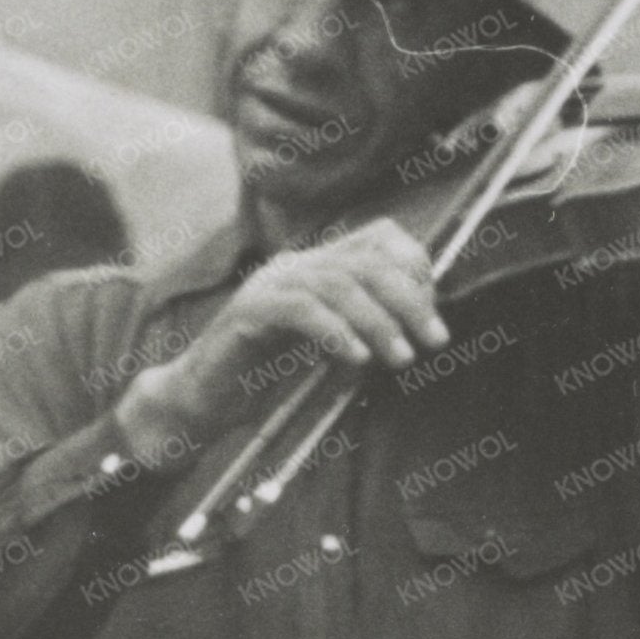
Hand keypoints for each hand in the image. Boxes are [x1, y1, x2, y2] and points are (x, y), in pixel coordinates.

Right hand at [121, 216, 450, 463]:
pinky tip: (358, 359)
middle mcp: (295, 266)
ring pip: (337, 284)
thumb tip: (418, 328)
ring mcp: (269, 285)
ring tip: (402, 358)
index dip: (414, 266)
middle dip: (409, 299)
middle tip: (434, 340)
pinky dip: (335, 332)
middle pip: (365, 261)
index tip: (433, 311)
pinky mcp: (248, 312)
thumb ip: (365, 330)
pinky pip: (300, 310)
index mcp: (317, 266)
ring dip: (379, 321)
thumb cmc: (267, 379)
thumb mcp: (330, 348)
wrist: (204, 401)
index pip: (378, 237)